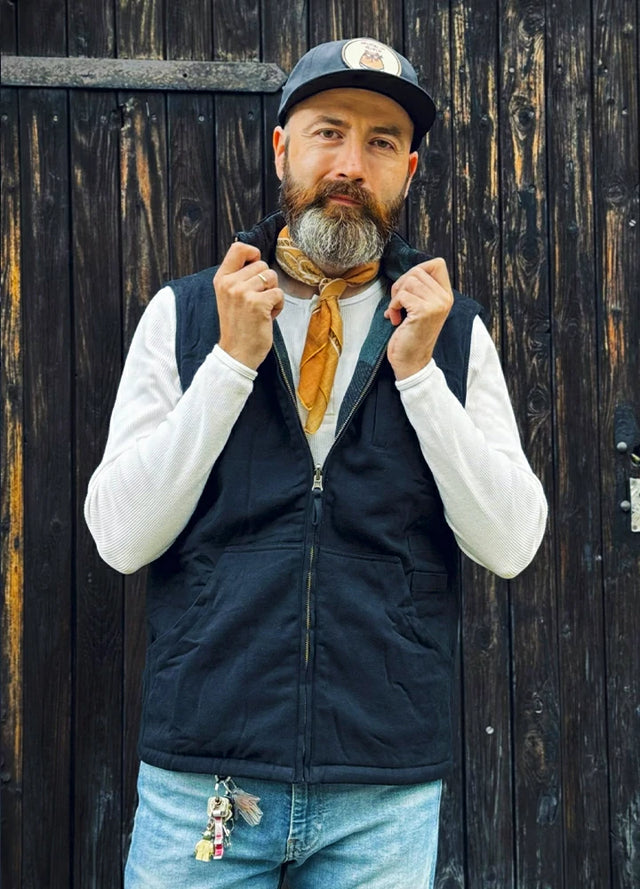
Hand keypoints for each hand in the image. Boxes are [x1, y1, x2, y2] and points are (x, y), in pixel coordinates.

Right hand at [214, 243, 283, 368]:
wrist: (236, 354)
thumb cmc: (238, 326)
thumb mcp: (229, 297)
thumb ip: (238, 277)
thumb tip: (256, 258)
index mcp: (221, 279)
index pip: (238, 248)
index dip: (253, 253)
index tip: (256, 265)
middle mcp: (230, 283)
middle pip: (262, 264)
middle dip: (266, 282)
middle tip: (257, 301)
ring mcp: (243, 292)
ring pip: (272, 277)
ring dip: (272, 294)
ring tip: (262, 309)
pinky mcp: (258, 303)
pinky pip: (279, 293)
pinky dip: (278, 306)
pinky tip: (267, 317)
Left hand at [384, 257, 453, 379]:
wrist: (412, 363)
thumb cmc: (412, 336)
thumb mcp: (422, 308)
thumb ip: (421, 290)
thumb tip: (408, 273)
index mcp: (446, 296)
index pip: (437, 264)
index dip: (417, 269)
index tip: (408, 287)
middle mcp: (445, 298)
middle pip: (418, 270)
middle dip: (401, 284)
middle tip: (398, 303)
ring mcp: (436, 304)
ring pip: (409, 280)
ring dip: (396, 296)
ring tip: (397, 311)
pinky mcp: (424, 311)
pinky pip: (402, 295)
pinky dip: (393, 306)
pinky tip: (395, 319)